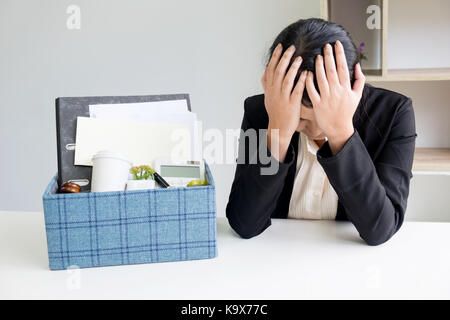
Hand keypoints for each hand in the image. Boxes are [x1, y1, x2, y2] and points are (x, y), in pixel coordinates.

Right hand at [262, 43, 307, 161]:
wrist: (278, 128)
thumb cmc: (275, 112)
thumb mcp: (268, 96)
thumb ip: (266, 82)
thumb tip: (266, 68)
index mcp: (270, 88)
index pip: (271, 68)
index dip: (275, 56)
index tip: (280, 46)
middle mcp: (275, 92)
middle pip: (278, 71)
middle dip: (284, 58)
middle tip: (292, 48)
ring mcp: (283, 98)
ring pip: (287, 79)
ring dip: (293, 68)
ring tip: (299, 58)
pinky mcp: (292, 104)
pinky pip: (296, 91)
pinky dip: (301, 81)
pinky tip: (306, 74)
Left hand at [306, 40, 364, 153]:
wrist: (339, 128)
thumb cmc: (347, 111)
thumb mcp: (357, 95)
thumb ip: (359, 80)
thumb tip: (357, 65)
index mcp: (346, 88)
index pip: (343, 67)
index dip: (340, 54)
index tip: (336, 44)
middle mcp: (337, 91)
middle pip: (332, 70)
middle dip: (329, 56)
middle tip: (325, 46)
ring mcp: (327, 97)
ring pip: (322, 78)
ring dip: (319, 66)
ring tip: (318, 56)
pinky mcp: (318, 104)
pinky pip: (312, 90)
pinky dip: (309, 81)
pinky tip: (307, 73)